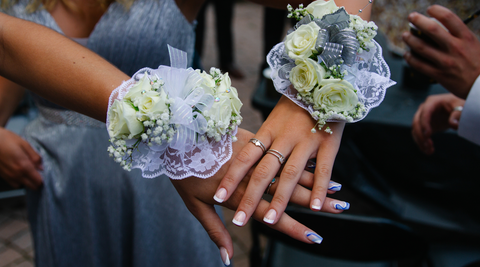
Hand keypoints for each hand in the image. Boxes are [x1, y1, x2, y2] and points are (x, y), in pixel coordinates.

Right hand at [0, 128, 42, 188]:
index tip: (45, 174)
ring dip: (27, 182)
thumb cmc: (8, 139)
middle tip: (38, 174)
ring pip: (22, 185)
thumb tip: (41, 167)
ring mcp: (8, 176)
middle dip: (37, 182)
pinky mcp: (2, 176)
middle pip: (31, 186)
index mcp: (24, 166)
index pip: (37, 181)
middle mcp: (16, 174)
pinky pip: (14, 183)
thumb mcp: (24, 144)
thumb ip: (34, 156)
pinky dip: (19, 181)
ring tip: (29, 173)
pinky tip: (20, 173)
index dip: (43, 179)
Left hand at [172, 128, 347, 264]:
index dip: (293, 227)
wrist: (178, 133)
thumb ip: (214, 231)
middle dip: (316, 204)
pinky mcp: (257, 138)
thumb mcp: (195, 205)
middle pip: (288, 192)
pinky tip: (319, 167)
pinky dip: (302, 162)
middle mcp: (253, 174)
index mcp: (239, 193)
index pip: (271, 214)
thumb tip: (228, 260)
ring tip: (338, 195)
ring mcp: (258, 154)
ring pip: (292, 172)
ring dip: (315, 184)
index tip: (314, 238)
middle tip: (337, 214)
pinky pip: (283, 152)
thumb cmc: (184, 172)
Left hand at [213, 96, 344, 226]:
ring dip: (282, 199)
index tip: (218, 197)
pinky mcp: (328, 143)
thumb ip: (262, 142)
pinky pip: (324, 169)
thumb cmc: (295, 106)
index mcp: (267, 131)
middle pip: (264, 172)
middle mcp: (284, 137)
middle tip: (239, 221)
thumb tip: (243, 163)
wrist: (324, 82)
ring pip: (291, 174)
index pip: (245, 158)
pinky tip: (316, 208)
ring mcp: (306, 141)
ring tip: (272, 221)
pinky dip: (320, 189)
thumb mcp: (273, 120)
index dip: (232, 178)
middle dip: (251, 198)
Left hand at [402, 5, 479, 98]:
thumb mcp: (473, 44)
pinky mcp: (438, 75)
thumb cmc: (477, 63)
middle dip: (418, 20)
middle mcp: (455, 48)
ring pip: (421, 47)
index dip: (436, 10)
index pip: (449, 18)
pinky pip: (419, 65)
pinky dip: (410, 58)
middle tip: (411, 17)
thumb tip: (438, 27)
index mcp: (466, 38)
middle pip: (431, 29)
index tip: (429, 9)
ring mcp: (446, 62)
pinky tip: (407, 54)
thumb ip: (458, 36)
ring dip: (409, 39)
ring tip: (405, 35)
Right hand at [412, 93, 464, 154]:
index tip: (428, 135)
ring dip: (420, 141)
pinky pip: (418, 135)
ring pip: (415, 130)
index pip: (425, 113)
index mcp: (432, 102)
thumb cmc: (458, 104)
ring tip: (429, 151)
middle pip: (416, 122)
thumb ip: (457, 114)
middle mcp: (423, 110)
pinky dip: (422, 144)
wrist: (455, 107)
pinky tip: (428, 151)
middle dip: (420, 135)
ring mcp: (422, 118)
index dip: (425, 124)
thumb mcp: (461, 106)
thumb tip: (454, 125)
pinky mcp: (424, 126)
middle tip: (428, 146)